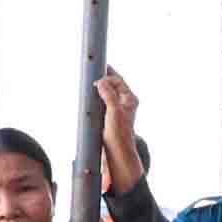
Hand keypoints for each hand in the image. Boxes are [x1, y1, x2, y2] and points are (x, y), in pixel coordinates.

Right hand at [96, 68, 144, 193]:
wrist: (118, 153)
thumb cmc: (119, 135)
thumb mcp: (113, 112)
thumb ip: (109, 95)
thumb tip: (102, 81)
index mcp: (129, 99)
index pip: (118, 80)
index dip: (107, 74)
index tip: (96, 70)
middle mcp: (125, 102)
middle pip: (115, 84)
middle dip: (105, 76)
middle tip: (94, 68)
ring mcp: (118, 109)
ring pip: (109, 92)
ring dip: (101, 86)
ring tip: (92, 80)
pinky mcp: (111, 116)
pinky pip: (105, 101)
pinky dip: (98, 96)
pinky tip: (91, 96)